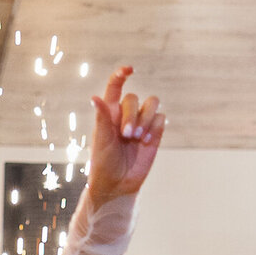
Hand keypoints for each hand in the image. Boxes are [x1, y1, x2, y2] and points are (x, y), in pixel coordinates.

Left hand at [86, 66, 165, 203]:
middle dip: (132, 114)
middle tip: (127, 134)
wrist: (117, 184)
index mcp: (109, 112)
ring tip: (137, 137)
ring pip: (152, 103)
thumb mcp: (101, 140)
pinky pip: (161, 118)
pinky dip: (155, 127)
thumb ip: (102, 118)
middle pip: (134, 98)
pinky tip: (146, 141)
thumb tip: (94, 97)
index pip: (115, 87)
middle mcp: (126, 114)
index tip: (129, 70)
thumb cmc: (103, 162)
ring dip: (146, 117)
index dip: (121, 75)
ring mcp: (142, 122)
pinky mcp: (154, 132)